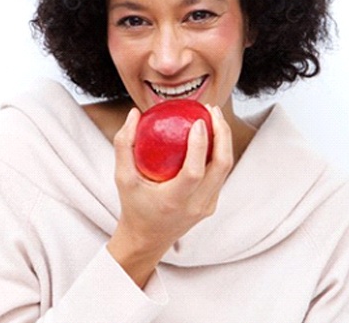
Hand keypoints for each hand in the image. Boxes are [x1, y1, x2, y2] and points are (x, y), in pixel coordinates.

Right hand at [107, 104, 232, 286]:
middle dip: (222, 134)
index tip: (199, 121)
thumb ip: (124, 144)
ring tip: (215, 116)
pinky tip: (212, 134)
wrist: (147, 238)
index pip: (194, 172)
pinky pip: (221, 174)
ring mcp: (207, 206)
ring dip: (224, 139)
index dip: (200, 146)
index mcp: (174, 201)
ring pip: (226, 168)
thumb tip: (135, 113)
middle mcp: (196, 206)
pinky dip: (219, 151)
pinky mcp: (212, 204)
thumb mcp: (122, 177)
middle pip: (222, 166)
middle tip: (212, 111)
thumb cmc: (133, 205)